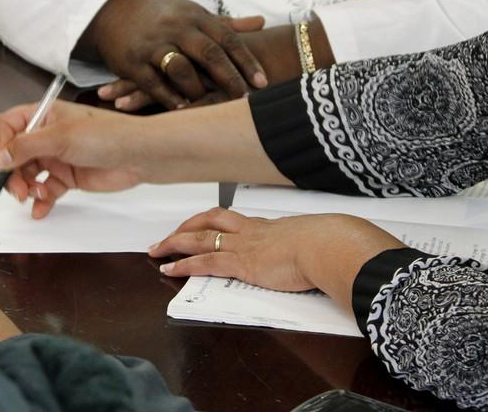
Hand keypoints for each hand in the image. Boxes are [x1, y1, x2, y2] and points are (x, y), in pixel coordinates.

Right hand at [0, 100, 144, 218]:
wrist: (139, 155)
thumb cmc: (106, 135)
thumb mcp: (61, 137)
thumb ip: (26, 147)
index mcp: (44, 115)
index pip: (8, 126)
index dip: (2, 145)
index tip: (4, 164)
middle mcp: (47, 135)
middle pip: (14, 155)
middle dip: (12, 174)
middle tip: (19, 191)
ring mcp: (57, 156)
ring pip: (27, 175)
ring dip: (26, 188)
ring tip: (37, 196)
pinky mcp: (67, 176)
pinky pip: (45, 190)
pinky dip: (40, 201)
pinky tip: (40, 209)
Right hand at [99, 19, 307, 111]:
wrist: (115, 10)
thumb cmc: (165, 16)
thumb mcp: (195, 14)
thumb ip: (228, 24)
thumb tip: (263, 22)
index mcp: (196, 18)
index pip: (227, 38)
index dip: (246, 60)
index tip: (263, 82)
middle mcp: (177, 29)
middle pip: (208, 53)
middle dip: (229, 78)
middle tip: (246, 100)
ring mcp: (153, 45)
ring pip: (180, 68)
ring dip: (197, 89)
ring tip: (213, 108)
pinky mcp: (133, 62)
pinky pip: (152, 82)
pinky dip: (168, 98)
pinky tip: (182, 111)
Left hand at [147, 208, 401, 303]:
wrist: (330, 245)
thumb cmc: (331, 243)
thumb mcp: (317, 240)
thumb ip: (310, 244)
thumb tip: (321, 248)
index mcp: (268, 226)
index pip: (233, 219)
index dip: (213, 221)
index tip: (202, 225)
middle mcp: (251, 232)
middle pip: (209, 221)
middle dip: (185, 227)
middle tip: (167, 236)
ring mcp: (244, 246)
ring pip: (199, 238)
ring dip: (174, 243)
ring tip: (156, 250)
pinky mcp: (242, 264)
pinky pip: (204, 262)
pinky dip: (183, 265)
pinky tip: (168, 269)